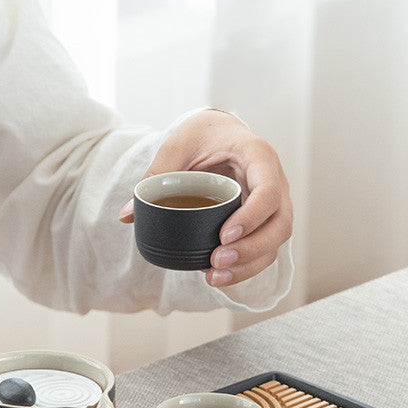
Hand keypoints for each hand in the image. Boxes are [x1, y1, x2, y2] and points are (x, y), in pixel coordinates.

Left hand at [119, 109, 292, 286]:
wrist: (220, 131)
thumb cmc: (203, 134)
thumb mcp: (178, 144)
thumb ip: (156, 175)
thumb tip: (126, 216)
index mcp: (259, 156)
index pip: (268, 191)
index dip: (252, 217)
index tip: (224, 235)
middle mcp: (275, 181)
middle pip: (280, 224)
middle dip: (252, 249)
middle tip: (216, 260)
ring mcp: (274, 203)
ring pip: (276, 241)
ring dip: (249, 265)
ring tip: (213, 276)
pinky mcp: (265, 220)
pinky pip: (265, 248)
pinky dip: (246, 266)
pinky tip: (218, 276)